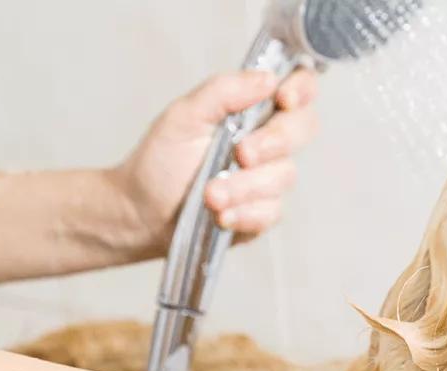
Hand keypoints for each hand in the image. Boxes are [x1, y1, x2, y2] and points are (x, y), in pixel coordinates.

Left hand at [113, 69, 318, 252]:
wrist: (143, 210)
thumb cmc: (162, 159)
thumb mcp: (184, 115)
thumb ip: (224, 91)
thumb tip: (268, 79)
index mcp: (254, 108)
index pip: (298, 88)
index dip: (302, 89)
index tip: (283, 99)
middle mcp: (269, 140)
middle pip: (303, 128)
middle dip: (274, 142)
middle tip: (241, 153)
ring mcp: (269, 178)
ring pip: (284, 175)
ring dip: (245, 186)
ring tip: (209, 195)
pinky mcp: (263, 213)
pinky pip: (271, 212)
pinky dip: (244, 213)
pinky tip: (221, 215)